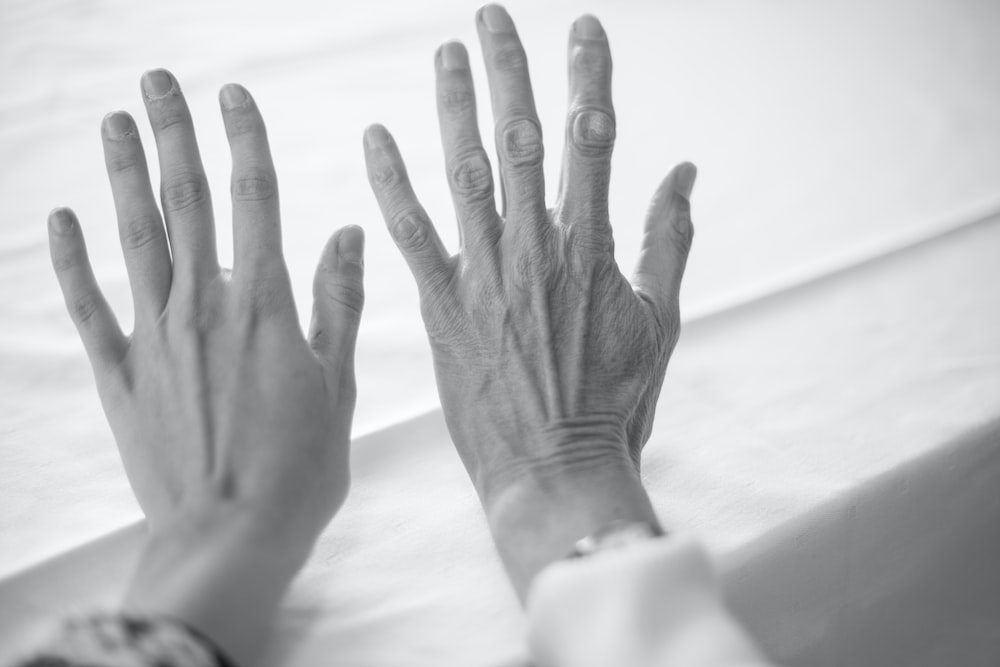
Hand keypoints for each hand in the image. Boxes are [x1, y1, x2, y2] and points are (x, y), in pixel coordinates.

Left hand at [48, 69, 364, 661]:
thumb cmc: (300, 468)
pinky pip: (90, 307)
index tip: (233, 96)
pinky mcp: (121, 375)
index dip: (244, 142)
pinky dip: (72, 261)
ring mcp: (156, 338)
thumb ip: (338, 303)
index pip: (253, 201)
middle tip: (157, 81)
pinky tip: (61, 219)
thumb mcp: (338, 384)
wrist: (232, 537)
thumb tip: (349, 233)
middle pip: (186, 203)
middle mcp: (205, 307)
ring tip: (113, 124)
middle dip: (173, 136)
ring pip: (136, 240)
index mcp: (266, 305)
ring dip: (123, 177)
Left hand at [363, 5, 695, 597]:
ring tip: (445, 53)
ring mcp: (485, 277)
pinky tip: (374, 137)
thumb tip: (683, 173)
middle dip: (509, 70)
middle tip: (490, 15)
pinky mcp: (443, 307)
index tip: (582, 27)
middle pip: (521, 139)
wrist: (555, 470)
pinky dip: (391, 183)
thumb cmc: (615, 402)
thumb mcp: (659, 321)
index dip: (587, 77)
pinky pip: (411, 234)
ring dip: (453, 107)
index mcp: (593, 248)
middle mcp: (536, 249)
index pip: (591, 140)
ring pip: (464, 172)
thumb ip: (668, 241)